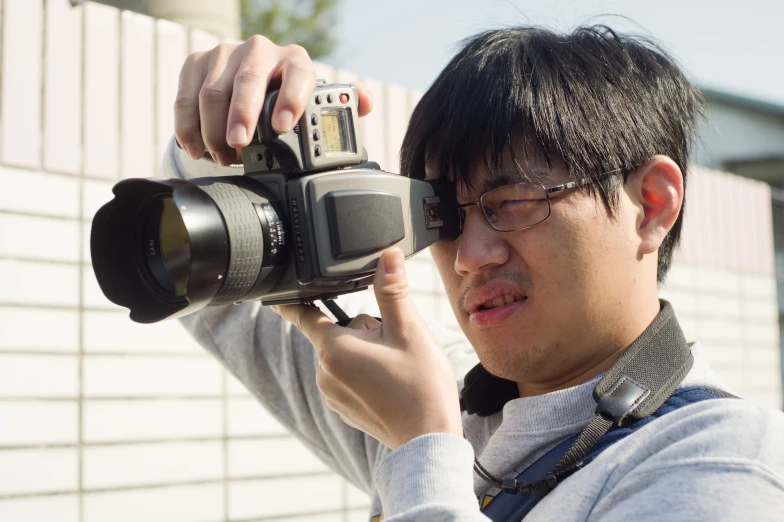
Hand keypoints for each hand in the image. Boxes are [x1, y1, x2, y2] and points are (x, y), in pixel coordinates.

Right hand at [174, 35, 373, 164]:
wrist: (248, 86)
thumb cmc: (285, 99)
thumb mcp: (313, 101)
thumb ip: (342, 103)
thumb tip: (365, 102)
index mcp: (294, 60)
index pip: (298, 72)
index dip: (291, 97)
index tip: (283, 126)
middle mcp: (259, 50)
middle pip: (247, 80)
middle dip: (241, 115)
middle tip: (238, 146)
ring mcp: (225, 54)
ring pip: (212, 90)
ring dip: (213, 129)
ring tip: (221, 156)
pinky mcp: (196, 63)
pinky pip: (186, 95)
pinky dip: (188, 126)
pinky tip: (196, 147)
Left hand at [273, 248, 462, 448]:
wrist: (429, 439)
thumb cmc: (421, 385)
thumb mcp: (409, 330)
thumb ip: (393, 290)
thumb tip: (388, 256)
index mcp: (334, 349)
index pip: (304, 316)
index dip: (293, 300)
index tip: (276, 293)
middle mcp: (325, 373)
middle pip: (340, 332)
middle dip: (365, 330)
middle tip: (395, 346)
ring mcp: (333, 394)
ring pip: (347, 355)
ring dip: (369, 352)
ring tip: (397, 368)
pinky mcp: (345, 409)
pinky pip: (351, 377)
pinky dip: (369, 374)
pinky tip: (392, 384)